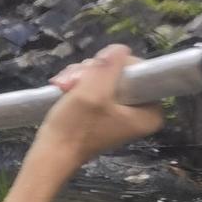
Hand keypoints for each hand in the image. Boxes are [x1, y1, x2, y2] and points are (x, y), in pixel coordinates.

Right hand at [38, 45, 163, 164]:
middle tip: (72, 81)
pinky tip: (64, 88)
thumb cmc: (74, 128)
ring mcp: (122, 112)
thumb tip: (119, 48)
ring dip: (82, 76)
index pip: (140, 71)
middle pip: (120, 73)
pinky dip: (80, 84)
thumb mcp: (91, 93)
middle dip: (92, 72)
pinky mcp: (106, 112)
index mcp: (150, 112)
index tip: (92, 71)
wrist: (52, 153)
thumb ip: (108, 68)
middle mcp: (141, 111)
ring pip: (105, 77)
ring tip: (63, 86)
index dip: (115, 64)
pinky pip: (97, 86)